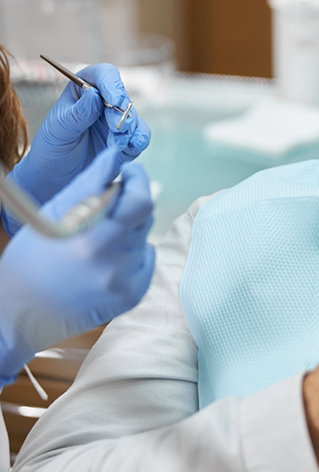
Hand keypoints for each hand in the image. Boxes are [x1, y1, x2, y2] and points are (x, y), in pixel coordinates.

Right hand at [0, 147, 154, 383]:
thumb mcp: (50, 216)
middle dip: (130, 203)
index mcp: (88, 239)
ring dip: (128, 229)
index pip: (139, 201)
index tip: (130, 172)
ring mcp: (123, 282)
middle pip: (144, 216)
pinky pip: (146, 259)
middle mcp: (110, 263)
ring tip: (95, 241)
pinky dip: (133, 253)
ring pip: (144, 236)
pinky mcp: (132, 295)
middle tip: (107, 206)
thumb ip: (88, 185)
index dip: (139, 180)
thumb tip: (115, 156)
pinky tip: (104, 260)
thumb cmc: (31, 259)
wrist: (20, 315)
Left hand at [3, 63, 149, 235]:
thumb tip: (94, 94)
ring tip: (115, 145)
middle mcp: (104, 102)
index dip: (112, 84)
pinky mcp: (128, 139)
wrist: (56, 178)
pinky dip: (139, 141)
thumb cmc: (52, 149)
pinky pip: (141, 135)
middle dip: (121, 113)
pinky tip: (130, 148)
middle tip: (115, 129)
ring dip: (129, 130)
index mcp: (83, 90)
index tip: (115, 100)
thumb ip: (78, 113)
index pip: (103, 76)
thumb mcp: (58, 130)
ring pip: (134, 117)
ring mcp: (117, 121)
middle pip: (123, 97)